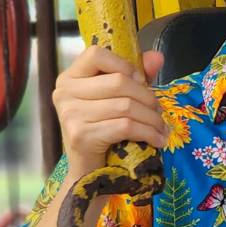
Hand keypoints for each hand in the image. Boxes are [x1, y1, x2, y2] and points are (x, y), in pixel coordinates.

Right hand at [53, 46, 168, 172]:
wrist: (89, 172)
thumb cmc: (103, 130)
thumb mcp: (118, 98)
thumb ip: (136, 75)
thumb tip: (157, 57)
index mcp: (69, 77)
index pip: (96, 54)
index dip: (124, 65)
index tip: (140, 82)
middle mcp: (64, 93)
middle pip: (118, 82)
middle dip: (147, 96)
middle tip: (159, 110)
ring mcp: (69, 114)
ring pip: (125, 105)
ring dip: (151, 118)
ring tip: (161, 127)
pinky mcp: (80, 135)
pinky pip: (124, 126)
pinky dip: (147, 132)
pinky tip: (157, 139)